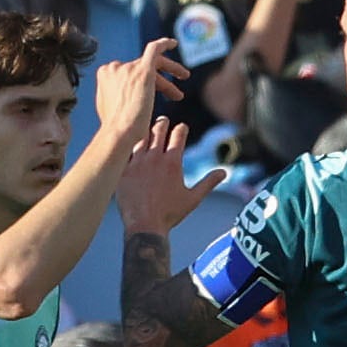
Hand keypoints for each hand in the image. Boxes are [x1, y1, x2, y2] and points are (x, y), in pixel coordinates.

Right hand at [88, 39, 184, 156]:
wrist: (119, 132)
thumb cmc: (115, 129)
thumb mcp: (109, 107)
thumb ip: (115, 95)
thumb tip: (122, 97)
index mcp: (105, 74)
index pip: (129, 73)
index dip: (145, 86)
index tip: (152, 100)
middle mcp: (115, 67)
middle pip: (142, 68)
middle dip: (159, 81)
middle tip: (174, 94)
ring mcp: (128, 67)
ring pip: (154, 64)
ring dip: (169, 76)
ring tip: (179, 95)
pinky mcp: (142, 69)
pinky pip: (154, 49)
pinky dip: (164, 44)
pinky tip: (174, 44)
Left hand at [118, 110, 226, 235]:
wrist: (144, 225)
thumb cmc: (169, 214)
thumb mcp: (193, 199)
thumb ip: (208, 183)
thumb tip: (224, 172)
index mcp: (172, 162)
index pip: (178, 134)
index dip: (181, 128)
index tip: (182, 127)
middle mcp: (154, 158)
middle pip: (158, 129)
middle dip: (163, 123)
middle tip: (163, 121)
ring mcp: (136, 162)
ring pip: (139, 137)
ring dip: (144, 130)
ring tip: (146, 128)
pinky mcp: (122, 170)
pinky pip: (123, 151)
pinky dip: (127, 145)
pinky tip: (127, 144)